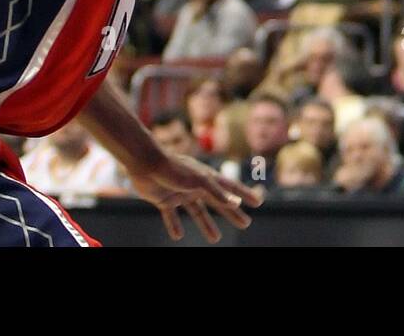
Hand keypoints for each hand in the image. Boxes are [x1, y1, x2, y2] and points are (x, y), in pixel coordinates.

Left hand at [129, 153, 262, 242]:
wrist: (145, 163)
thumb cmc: (174, 169)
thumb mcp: (198, 180)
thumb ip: (216, 192)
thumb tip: (235, 203)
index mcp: (207, 178)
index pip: (230, 188)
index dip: (244, 195)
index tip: (258, 202)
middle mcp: (196, 186)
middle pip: (218, 203)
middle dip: (231, 214)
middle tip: (245, 224)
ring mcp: (181, 194)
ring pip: (197, 212)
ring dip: (206, 224)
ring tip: (215, 239)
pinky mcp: (165, 200)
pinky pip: (172, 216)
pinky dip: (174, 225)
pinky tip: (177, 235)